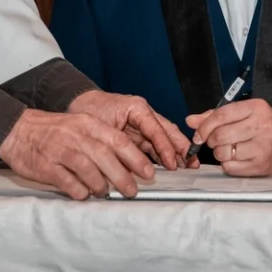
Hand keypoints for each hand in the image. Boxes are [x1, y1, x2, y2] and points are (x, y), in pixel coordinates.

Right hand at [0, 109, 157, 199]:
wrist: (18, 129)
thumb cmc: (54, 131)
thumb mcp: (81, 126)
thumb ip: (103, 141)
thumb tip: (129, 164)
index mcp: (88, 124)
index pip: (118, 141)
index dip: (136, 158)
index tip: (149, 172)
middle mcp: (76, 136)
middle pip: (106, 157)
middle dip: (123, 177)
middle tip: (132, 190)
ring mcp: (59, 150)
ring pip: (88, 170)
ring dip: (100, 185)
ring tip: (105, 192)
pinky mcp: (45, 166)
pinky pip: (67, 182)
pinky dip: (78, 191)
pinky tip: (83, 195)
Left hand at [68, 90, 190, 169]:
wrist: (78, 105)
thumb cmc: (89, 110)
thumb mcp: (102, 126)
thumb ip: (119, 145)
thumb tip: (132, 167)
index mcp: (138, 108)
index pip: (157, 129)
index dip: (167, 147)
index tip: (174, 163)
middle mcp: (144, 115)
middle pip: (167, 132)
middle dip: (182, 148)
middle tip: (192, 163)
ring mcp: (142, 124)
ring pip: (164, 139)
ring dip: (176, 153)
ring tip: (188, 165)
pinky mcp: (138, 134)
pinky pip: (154, 145)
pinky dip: (164, 155)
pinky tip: (172, 165)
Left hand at [186, 98, 271, 176]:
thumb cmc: (268, 126)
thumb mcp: (246, 113)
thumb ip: (216, 116)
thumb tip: (191, 121)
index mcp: (256, 108)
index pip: (221, 115)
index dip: (204, 126)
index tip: (198, 134)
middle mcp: (261, 126)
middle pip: (219, 136)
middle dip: (212, 141)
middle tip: (217, 141)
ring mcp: (262, 147)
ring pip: (223, 153)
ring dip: (220, 153)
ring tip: (230, 149)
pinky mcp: (261, 165)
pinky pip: (230, 167)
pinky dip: (228, 164)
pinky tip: (237, 158)